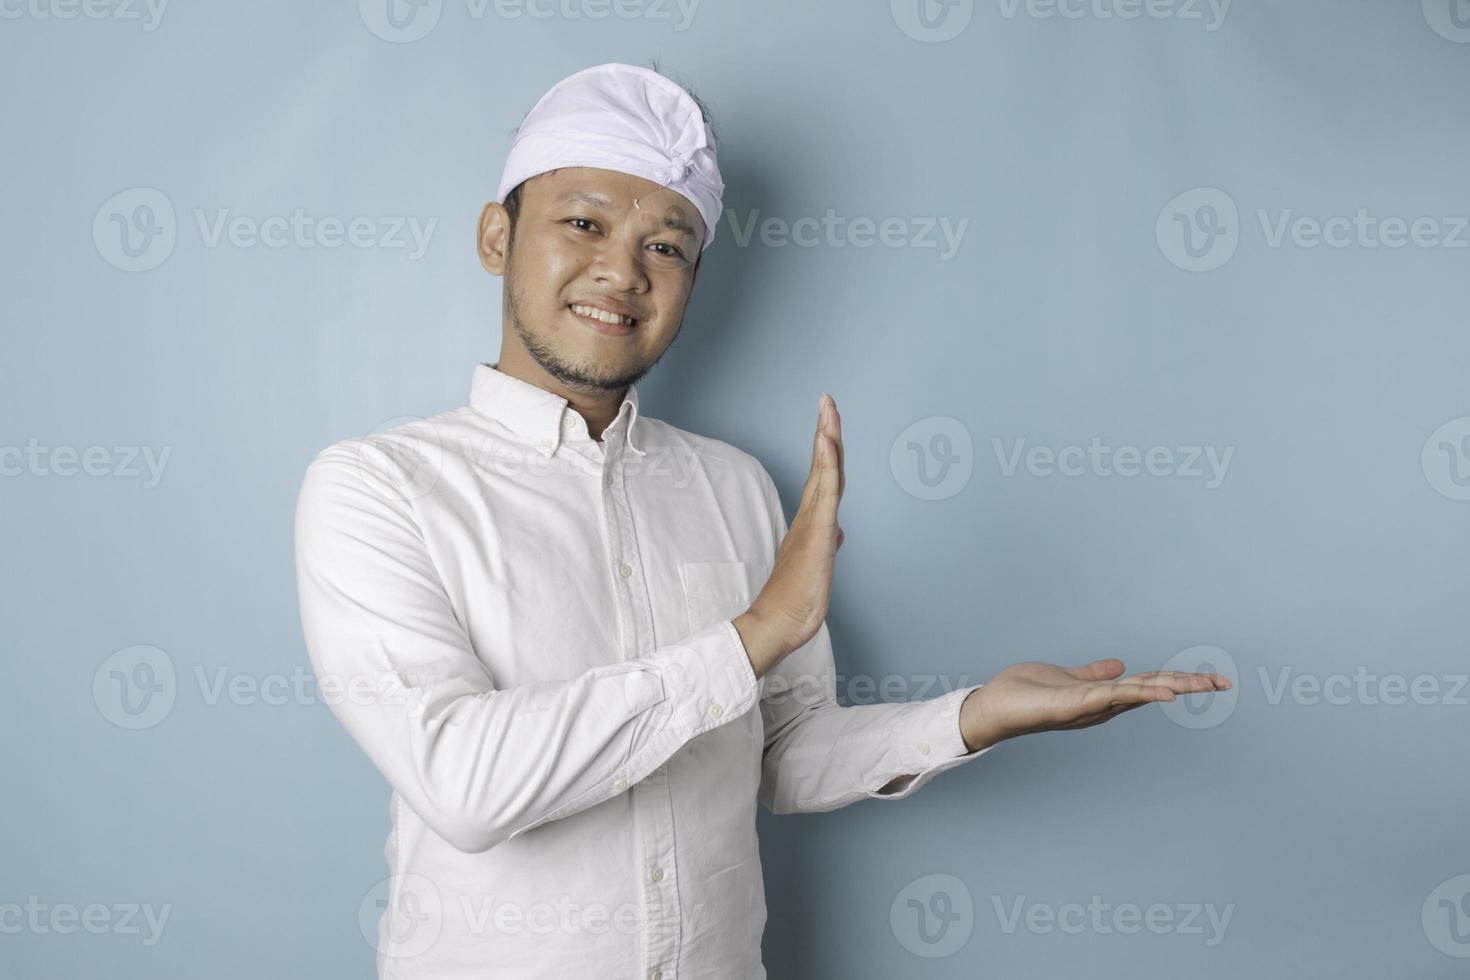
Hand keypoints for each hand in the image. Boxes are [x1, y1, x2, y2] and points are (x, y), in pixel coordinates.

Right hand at [733, 393, 843, 677]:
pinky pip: (826, 493)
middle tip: (826, 400)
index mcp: (812, 520)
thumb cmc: (796, 597)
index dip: (827, 446)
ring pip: (824, 472)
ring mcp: (813, 522)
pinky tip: (827, 444)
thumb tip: (838, 532)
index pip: (824, 475)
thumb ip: (827, 543)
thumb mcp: (820, 564)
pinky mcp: (817, 533)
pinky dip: (828, 466)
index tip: (827, 419)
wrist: (779, 621)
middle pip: (823, 464)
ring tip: (827, 410)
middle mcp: (811, 515)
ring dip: (827, 439)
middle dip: (826, 430)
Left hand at [958, 659, 1231, 751]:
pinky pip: (1111, 696)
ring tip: (1203, 683)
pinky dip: (1136, 692)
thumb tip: (1119, 666)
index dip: (1178, 680)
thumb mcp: (1065, 678)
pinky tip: (1160, 690)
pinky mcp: (1074, 704)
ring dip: (1170, 686)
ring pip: (1138, 693)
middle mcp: (1102, 705)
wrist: (993, 707)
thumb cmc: (1024, 694)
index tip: (1211, 679)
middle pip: (1152, 690)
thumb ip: (1093, 674)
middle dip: (1188, 686)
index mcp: (1103, 696)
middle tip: (1225, 682)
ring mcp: (1090, 706)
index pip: (1148, 684)